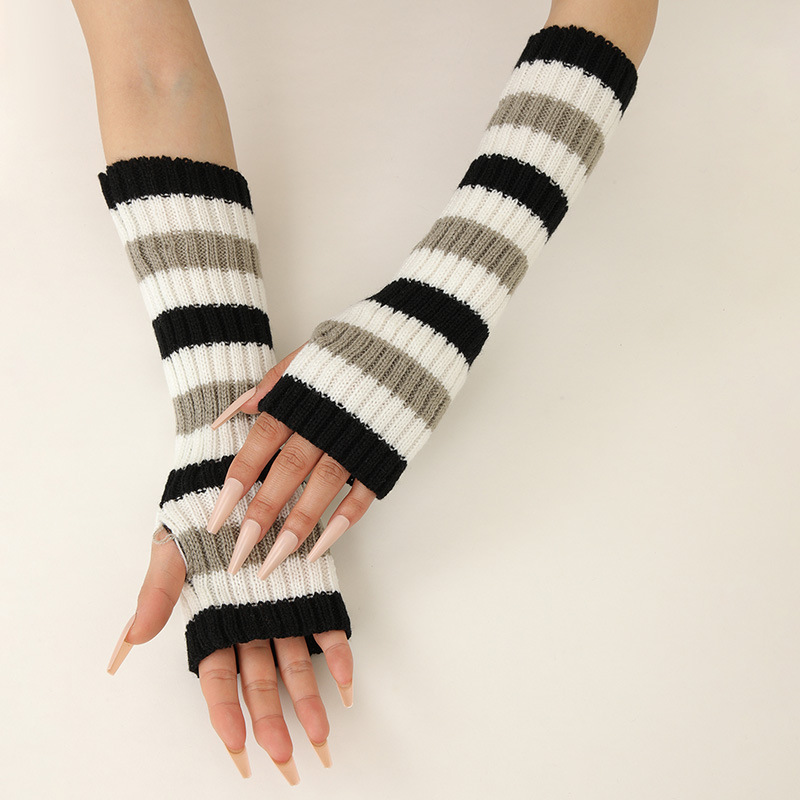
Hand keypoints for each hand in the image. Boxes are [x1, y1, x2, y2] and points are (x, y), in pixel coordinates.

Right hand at [107, 527, 353, 782]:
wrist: (234, 481)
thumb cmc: (198, 518)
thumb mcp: (170, 552)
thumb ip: (156, 594)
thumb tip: (134, 638)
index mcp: (213, 621)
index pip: (217, 679)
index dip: (226, 714)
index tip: (238, 749)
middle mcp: (249, 623)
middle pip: (258, 683)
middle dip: (271, 723)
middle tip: (286, 761)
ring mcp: (281, 609)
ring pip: (294, 664)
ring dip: (307, 700)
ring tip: (321, 736)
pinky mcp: (309, 590)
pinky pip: (326, 628)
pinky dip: (339, 654)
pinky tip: (348, 682)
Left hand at [206, 342, 377, 578]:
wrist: (413, 338)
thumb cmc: (353, 347)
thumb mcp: (304, 356)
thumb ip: (268, 387)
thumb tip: (230, 416)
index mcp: (299, 399)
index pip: (258, 447)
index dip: (236, 484)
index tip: (215, 519)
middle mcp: (322, 424)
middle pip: (285, 475)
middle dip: (260, 517)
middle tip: (238, 556)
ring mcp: (356, 441)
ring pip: (321, 490)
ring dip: (296, 528)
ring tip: (273, 562)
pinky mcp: (384, 455)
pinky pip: (362, 494)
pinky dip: (342, 521)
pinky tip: (320, 548)